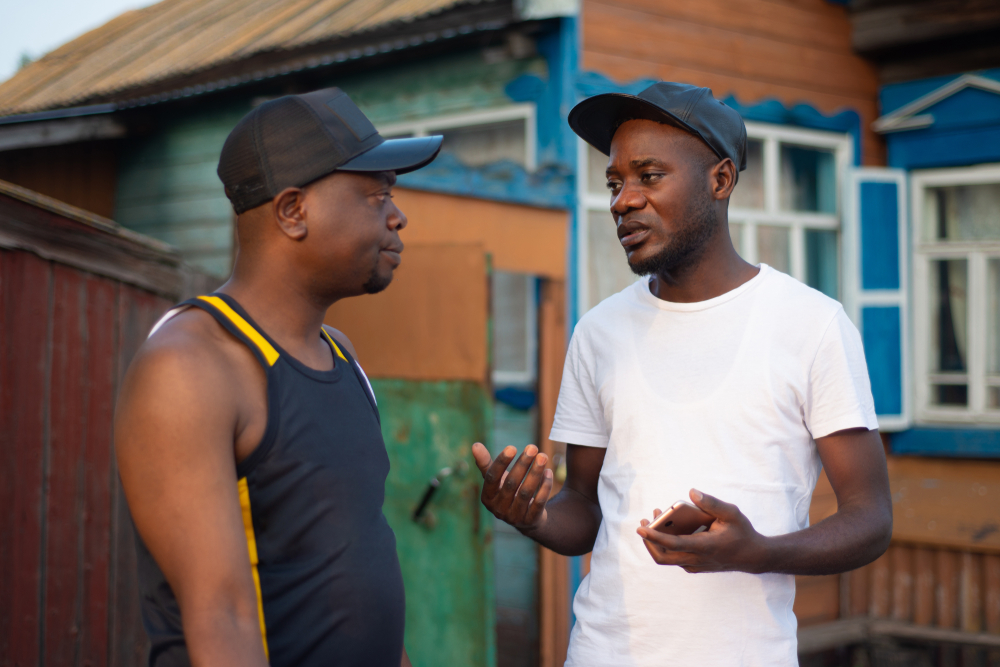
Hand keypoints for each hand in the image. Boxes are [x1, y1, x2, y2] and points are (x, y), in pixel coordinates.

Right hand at [472, 442, 552, 531]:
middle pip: (511, 484)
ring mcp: (514, 517)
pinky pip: (539, 502)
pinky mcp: (530, 521)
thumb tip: (475, 445)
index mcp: (487, 497)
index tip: (512, 447)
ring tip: (543, 456)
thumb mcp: (496, 478)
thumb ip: (485, 462)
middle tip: (533, 447)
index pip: (492, 478)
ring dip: (535, 473)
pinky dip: (545, 486)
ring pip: (526, 493)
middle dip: (523, 464)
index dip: (501, 462)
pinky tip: (549, 472)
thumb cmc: (507, 491)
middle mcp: (498, 509)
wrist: (525, 517)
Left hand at [635, 489, 769, 573]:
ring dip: (657, 541)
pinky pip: (675, 558)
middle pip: (663, 557)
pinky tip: (670, 527)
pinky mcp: (695, 566)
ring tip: (656, 517)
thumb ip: (711, 503)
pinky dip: (667, 545)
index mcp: (705, 547)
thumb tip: (691, 492)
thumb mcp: (731, 513)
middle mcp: (697, 559)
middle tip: (644, 520)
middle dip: (648, 540)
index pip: (673, 545)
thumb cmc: (742, 532)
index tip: (640, 527)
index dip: (654, 537)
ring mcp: (695, 565)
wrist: (753, 556)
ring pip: (667, 558)